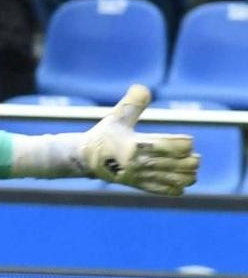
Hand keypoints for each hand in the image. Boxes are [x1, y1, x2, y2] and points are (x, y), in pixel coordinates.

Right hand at [79, 84, 198, 195]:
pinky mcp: (134, 185)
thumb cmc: (102, 135)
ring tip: (192, 172)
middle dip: (189, 162)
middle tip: (195, 157)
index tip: (189, 141)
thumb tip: (143, 87)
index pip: (169, 145)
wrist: (83, 158)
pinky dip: (173, 189)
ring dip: (185, 177)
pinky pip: (158, 190)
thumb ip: (132, 104)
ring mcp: (137, 176)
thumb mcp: (115, 117)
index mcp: (134, 145)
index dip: (184, 144)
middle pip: (174, 164)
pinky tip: (182, 186)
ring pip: (170, 180)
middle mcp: (137, 162)